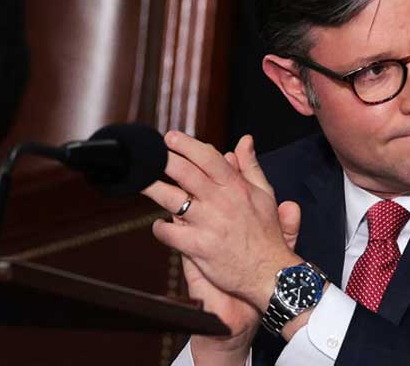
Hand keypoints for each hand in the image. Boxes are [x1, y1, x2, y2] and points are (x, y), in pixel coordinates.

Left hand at [143, 134, 301, 354]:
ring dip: (152, 188)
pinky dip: (160, 228)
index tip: (171, 138)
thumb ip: (250, 166)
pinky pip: (171, 233)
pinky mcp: (199, 247)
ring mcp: (208, 224)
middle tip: (150, 154)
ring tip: (140, 181)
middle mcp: (221, 202)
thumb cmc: (266, 233)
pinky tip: (160, 225)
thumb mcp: (264, 194)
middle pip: (186, 173)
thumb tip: (244, 141)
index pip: (208, 158)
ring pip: (172, 200)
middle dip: (163, 160)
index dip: (187, 145)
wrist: (269, 271)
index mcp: (236, 187)